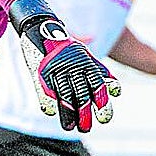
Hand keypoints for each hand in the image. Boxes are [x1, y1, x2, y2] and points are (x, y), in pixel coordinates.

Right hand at [9, 0, 120, 132]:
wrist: (40, 27)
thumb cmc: (67, 47)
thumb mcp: (86, 55)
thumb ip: (101, 72)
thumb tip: (116, 92)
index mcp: (86, 63)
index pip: (97, 85)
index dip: (101, 102)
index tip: (105, 118)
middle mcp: (72, 66)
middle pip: (81, 93)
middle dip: (85, 113)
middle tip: (87, 128)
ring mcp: (55, 69)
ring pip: (64, 95)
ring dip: (68, 114)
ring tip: (71, 128)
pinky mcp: (39, 72)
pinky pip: (45, 91)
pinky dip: (48, 103)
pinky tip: (52, 112)